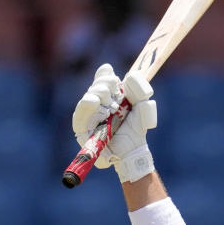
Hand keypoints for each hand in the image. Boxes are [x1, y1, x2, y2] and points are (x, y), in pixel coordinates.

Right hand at [72, 63, 156, 181]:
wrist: (133, 149)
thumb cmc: (135, 128)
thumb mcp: (142, 107)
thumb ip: (140, 90)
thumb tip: (130, 76)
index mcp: (109, 96)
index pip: (102, 79)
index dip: (105, 75)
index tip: (114, 76)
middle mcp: (97, 104)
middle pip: (94, 86)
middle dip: (104, 84)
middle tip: (115, 90)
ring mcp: (88, 115)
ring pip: (87, 97)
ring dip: (97, 93)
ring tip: (108, 101)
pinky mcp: (82, 128)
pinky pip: (80, 115)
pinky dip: (87, 106)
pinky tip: (93, 101)